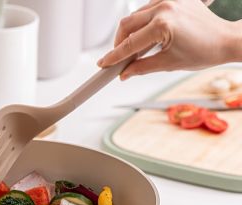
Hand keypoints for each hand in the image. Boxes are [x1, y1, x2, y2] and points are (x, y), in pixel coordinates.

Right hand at [98, 0, 241, 79]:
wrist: (225, 40)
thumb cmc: (203, 52)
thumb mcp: (168, 64)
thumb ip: (141, 68)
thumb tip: (124, 73)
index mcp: (163, 25)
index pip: (129, 44)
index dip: (113, 57)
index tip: (103, 64)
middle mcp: (164, 7)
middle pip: (127, 24)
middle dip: (119, 43)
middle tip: (118, 59)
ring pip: (135, 15)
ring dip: (129, 33)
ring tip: (133, 50)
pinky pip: (147, 8)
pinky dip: (142, 22)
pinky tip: (145, 36)